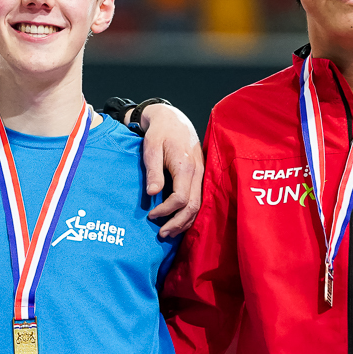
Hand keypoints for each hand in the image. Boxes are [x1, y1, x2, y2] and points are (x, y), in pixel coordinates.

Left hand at [134, 103, 203, 236]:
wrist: (173, 119)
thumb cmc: (160, 132)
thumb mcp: (151, 148)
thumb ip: (153, 171)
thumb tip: (152, 193)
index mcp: (185, 166)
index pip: (180, 198)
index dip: (166, 211)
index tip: (151, 215)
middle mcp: (198, 172)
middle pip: (193, 207)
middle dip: (177, 223)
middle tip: (161, 234)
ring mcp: (201, 175)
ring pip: (198, 206)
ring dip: (184, 221)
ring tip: (168, 232)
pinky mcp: (199, 176)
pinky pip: (198, 199)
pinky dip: (189, 214)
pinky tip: (178, 221)